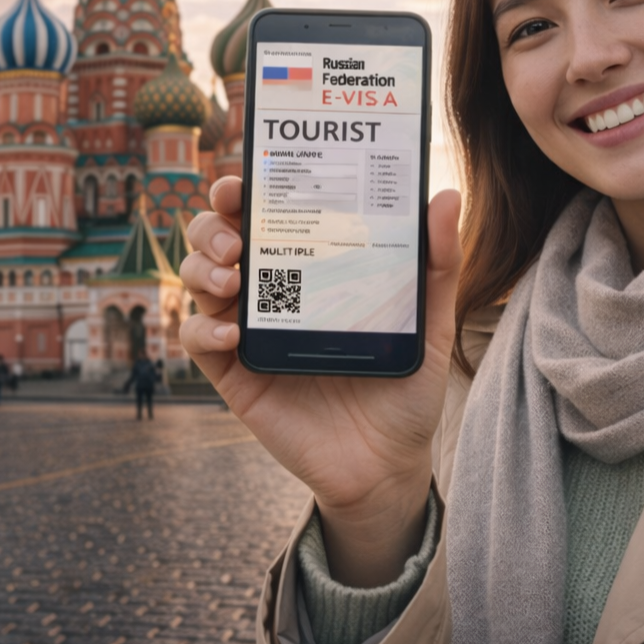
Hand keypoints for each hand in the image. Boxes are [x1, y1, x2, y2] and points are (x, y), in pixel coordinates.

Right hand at [180, 176, 461, 585]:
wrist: (388, 465)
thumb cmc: (405, 388)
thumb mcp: (429, 324)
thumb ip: (437, 263)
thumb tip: (445, 196)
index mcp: (310, 267)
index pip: (265, 214)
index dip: (243, 190)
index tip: (243, 178)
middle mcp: (272, 292)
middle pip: (216, 238)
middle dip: (211, 224)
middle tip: (235, 234)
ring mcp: (249, 332)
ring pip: (198, 280)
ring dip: (202, 267)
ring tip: (232, 276)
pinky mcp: (234, 375)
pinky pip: (199, 341)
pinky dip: (205, 328)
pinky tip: (235, 333)